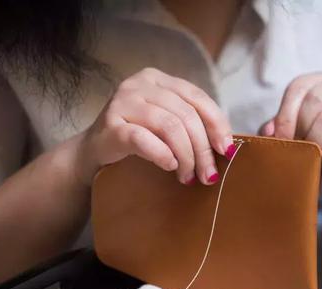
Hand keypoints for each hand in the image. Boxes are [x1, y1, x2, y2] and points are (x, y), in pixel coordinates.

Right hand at [72, 68, 234, 185]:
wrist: (93, 153)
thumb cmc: (137, 140)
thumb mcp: (166, 125)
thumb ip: (191, 125)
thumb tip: (228, 147)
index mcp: (158, 79)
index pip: (198, 97)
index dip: (217, 124)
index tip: (227, 150)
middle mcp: (139, 84)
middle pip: (186, 115)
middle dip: (202, 149)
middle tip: (208, 174)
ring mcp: (122, 101)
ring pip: (169, 126)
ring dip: (185, 156)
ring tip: (188, 176)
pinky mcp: (110, 125)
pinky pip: (143, 139)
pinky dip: (162, 154)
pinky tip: (170, 166)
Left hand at [261, 73, 321, 197]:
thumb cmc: (309, 148)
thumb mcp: (288, 135)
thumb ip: (276, 129)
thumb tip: (269, 130)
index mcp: (318, 83)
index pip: (298, 87)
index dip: (285, 115)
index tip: (281, 138)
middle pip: (316, 100)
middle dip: (301, 128)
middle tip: (298, 146)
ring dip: (315, 144)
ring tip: (314, 154)